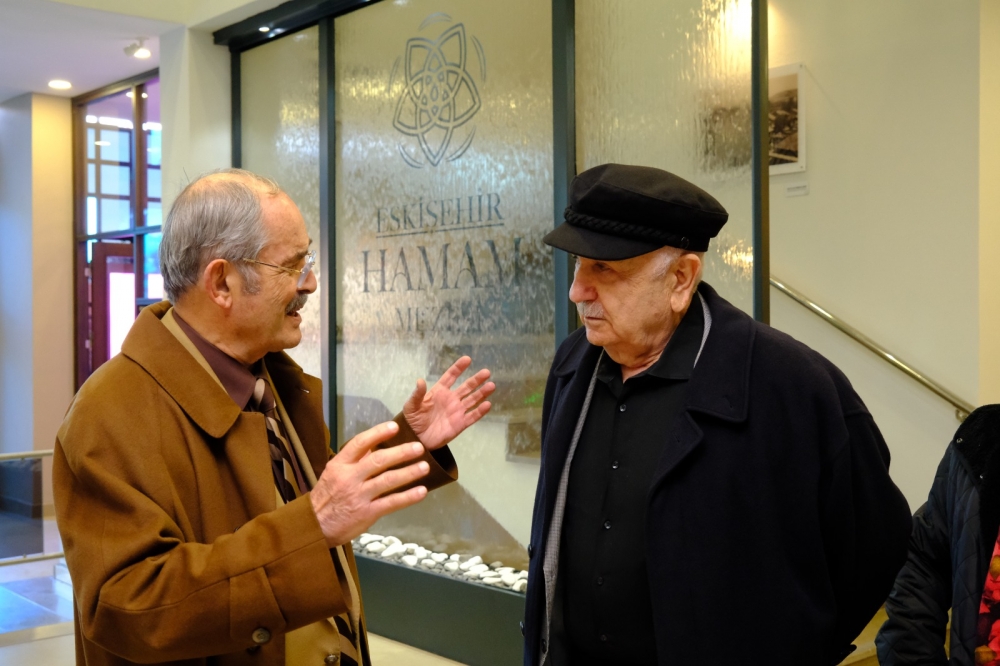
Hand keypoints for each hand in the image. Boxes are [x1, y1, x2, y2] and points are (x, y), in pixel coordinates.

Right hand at [310, 421, 429, 547]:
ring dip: (409, 473)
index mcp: (339, 465)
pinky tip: (421, 491)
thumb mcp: (333, 473)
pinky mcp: (367, 513)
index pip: (359, 443)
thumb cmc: (326, 497)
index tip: (395, 427)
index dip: (378, 433)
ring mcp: (358, 496)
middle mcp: (349, 478)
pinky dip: (408, 497)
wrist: (314, 527)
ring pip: (387, 481)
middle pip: (378, 460)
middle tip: (419, 447)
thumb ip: (353, 459)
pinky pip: (391, 503)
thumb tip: (372, 444)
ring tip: (425, 467)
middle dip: (401, 453)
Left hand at [403, 356, 493, 449]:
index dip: (458, 368)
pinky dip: (480, 411)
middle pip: (466, 387)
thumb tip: (420, 380)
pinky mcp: (460, 424)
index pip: (451, 376)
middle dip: (476, 380)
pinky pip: (472, 416)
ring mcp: (457, 411)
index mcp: (439, 392)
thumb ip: (417, 394)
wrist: (416, 439)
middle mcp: (451, 399)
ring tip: (491, 385)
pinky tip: (487, 404)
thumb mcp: (411, 406)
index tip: (467, 359)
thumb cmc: (412, 420)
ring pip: (472, 400)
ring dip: (482, 393)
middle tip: (486, 372)